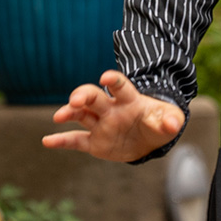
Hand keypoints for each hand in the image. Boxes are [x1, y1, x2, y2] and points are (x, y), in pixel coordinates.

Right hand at [41, 71, 185, 162]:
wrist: (148, 139)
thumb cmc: (158, 123)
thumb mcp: (169, 121)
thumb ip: (170, 121)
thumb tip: (173, 125)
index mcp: (129, 99)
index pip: (119, 86)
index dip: (113, 81)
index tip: (105, 78)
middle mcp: (110, 109)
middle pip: (93, 97)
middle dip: (83, 96)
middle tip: (76, 100)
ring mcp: (100, 124)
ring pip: (81, 115)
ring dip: (69, 113)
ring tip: (59, 117)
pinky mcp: (95, 142)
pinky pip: (75, 140)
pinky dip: (61, 141)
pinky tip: (47, 141)